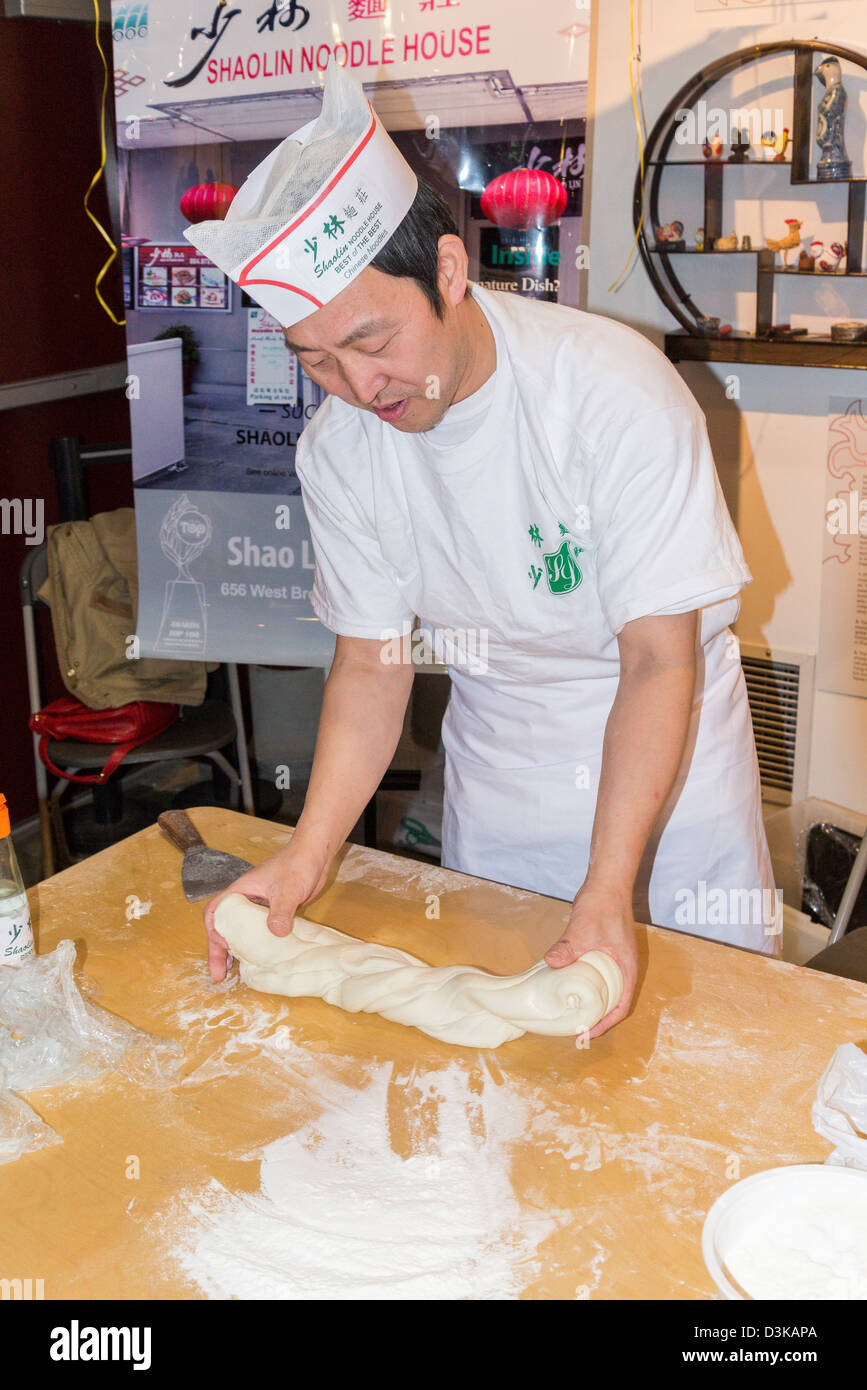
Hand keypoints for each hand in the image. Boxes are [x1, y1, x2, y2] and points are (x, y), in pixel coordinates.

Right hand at [203, 841, 330, 983]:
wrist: (316, 854)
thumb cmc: (298, 863)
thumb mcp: (288, 889)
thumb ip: (280, 910)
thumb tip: (274, 932)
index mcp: (242, 890)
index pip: (216, 911)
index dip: (214, 931)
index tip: (223, 947)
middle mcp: (247, 899)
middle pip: (225, 926)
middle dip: (219, 950)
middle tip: (218, 974)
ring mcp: (261, 906)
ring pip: (242, 931)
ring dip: (236, 950)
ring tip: (232, 973)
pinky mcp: (275, 911)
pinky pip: (260, 931)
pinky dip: (256, 946)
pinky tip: (260, 960)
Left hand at [543, 882, 637, 1037]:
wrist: (606, 882)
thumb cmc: (603, 905)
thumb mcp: (584, 929)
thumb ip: (569, 947)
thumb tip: (551, 963)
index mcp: (626, 967)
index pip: (622, 1005)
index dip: (606, 1023)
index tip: (588, 1032)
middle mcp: (623, 966)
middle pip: (614, 1001)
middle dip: (597, 1017)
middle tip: (576, 1027)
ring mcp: (614, 958)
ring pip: (605, 988)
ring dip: (591, 1002)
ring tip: (571, 1012)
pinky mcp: (603, 950)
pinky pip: (596, 975)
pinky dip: (584, 985)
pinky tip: (567, 986)